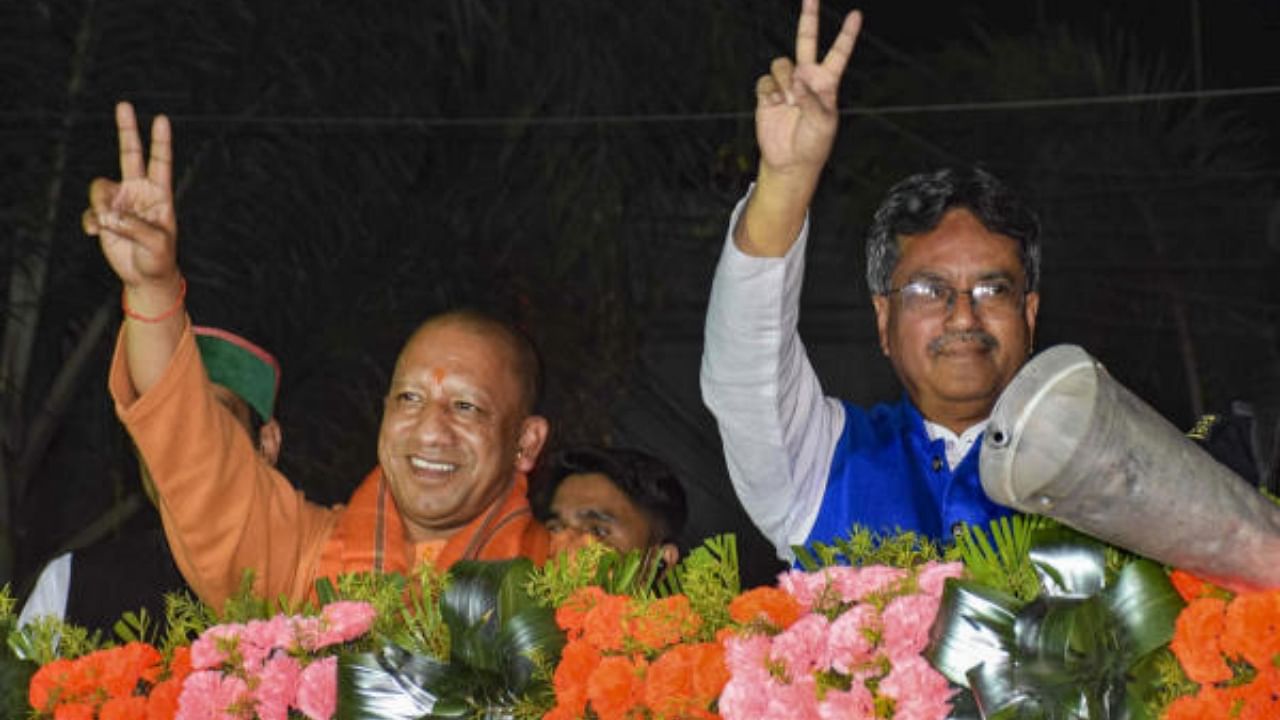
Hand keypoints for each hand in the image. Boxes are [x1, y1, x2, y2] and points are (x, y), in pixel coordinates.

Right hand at [83, 102, 178, 293]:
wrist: (145, 275)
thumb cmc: (159, 257)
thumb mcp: (155, 242)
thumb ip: (133, 226)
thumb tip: (107, 215)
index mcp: (159, 193)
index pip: (160, 162)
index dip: (160, 141)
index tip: (162, 118)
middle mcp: (138, 191)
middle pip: (130, 154)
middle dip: (127, 129)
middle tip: (124, 104)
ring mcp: (119, 202)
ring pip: (100, 188)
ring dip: (101, 206)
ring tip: (107, 225)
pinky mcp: (103, 216)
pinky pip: (90, 211)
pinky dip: (91, 222)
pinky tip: (96, 233)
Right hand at [754, 0, 861, 180]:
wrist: (789, 161)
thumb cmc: (813, 144)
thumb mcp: (823, 123)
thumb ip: (812, 99)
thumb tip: (796, 81)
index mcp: (827, 83)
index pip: (838, 53)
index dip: (847, 35)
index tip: (856, 15)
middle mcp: (807, 78)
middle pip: (807, 40)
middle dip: (808, 17)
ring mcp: (786, 84)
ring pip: (781, 63)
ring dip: (784, 81)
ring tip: (788, 102)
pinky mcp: (767, 94)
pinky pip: (765, 80)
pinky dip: (769, 92)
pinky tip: (774, 105)